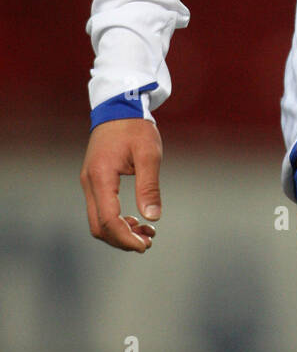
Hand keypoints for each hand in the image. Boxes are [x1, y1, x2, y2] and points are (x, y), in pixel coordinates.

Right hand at [80, 117, 162, 252]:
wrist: (119, 106)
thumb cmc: (135, 127)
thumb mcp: (148, 154)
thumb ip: (149, 186)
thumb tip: (152, 217)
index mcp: (101, 177)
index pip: (108, 220)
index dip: (125, 238)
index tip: (145, 245)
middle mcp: (89, 183)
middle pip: (98, 226)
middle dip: (122, 239)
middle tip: (148, 242)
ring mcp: (89, 182)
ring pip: (97, 220)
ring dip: (119, 232)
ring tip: (146, 232)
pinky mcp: (94, 180)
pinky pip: (100, 209)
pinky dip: (116, 220)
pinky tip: (136, 220)